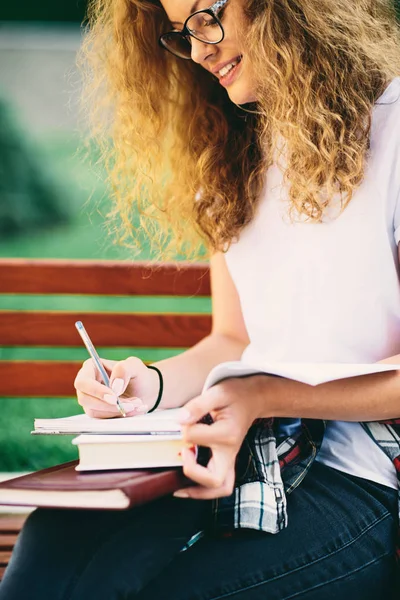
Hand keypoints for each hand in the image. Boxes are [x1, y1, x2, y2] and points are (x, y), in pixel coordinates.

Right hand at [74, 357, 159, 418]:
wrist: (145, 390)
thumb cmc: (137, 374)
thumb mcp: (134, 366)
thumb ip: (124, 369)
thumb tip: (114, 387)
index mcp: (91, 368)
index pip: (83, 382)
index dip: (96, 391)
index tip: (114, 397)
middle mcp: (87, 385)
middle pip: (85, 399)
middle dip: (108, 405)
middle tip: (130, 405)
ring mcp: (90, 400)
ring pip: (94, 411)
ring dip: (117, 410)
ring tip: (136, 403)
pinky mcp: (97, 412)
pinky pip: (103, 419)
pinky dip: (119, 416)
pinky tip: (133, 410)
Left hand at [174, 376, 264, 499]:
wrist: (253, 398)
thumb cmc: (236, 394)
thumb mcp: (217, 393)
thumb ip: (197, 406)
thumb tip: (180, 420)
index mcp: (227, 434)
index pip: (195, 438)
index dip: (183, 429)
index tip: (183, 419)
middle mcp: (230, 450)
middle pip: (215, 479)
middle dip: (193, 473)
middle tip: (183, 453)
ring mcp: (230, 458)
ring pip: (220, 488)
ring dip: (199, 491)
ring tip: (180, 486)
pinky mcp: (228, 460)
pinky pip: (220, 484)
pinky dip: (204, 490)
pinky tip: (187, 486)